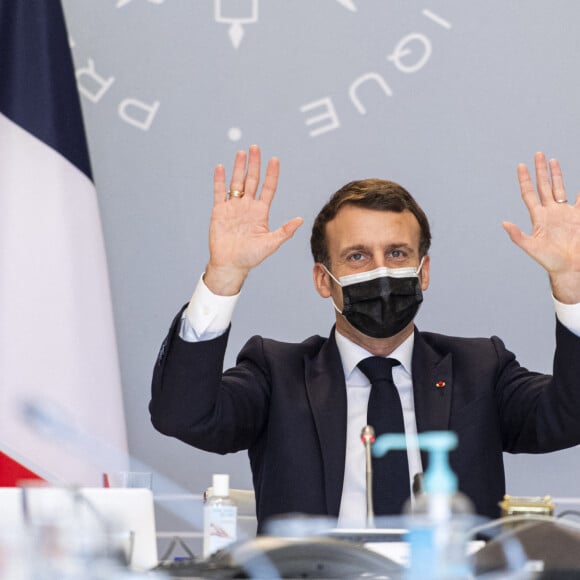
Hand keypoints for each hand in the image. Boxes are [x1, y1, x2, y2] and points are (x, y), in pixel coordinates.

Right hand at [204, 145, 302, 294]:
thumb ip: (284, 231)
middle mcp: (247, 207)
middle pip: (252, 180)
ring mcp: (233, 207)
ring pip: (236, 183)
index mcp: (261, 212)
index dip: (271, 174)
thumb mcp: (271, 244)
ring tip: (241, 153)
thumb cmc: (251, 257)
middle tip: (256, 147)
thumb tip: (300, 220)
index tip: (274, 160)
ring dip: (239, 168)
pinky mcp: (219, 211)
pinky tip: (221, 167)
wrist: (230, 265)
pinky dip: (219, 180)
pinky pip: (219, 192)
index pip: (268, 188)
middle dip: (254, 164)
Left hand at [503, 152, 579, 303]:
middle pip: (544, 186)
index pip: (529, 194)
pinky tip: (578, 182)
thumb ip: (517, 236)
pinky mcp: (579, 217)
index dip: (524, 180)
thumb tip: (504, 223)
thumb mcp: (531, 248)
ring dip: (557, 175)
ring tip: (552, 161)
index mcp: (539, 218)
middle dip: (541, 171)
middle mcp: (550, 212)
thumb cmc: (550, 261)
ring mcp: (565, 213)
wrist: (570, 268)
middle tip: (538, 154)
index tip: (521, 165)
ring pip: (560, 188)